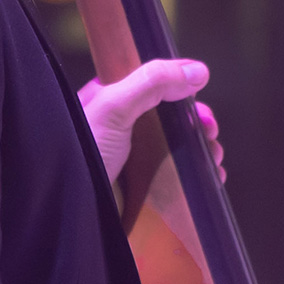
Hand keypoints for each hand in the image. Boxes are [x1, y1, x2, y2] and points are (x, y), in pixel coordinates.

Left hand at [77, 59, 224, 183]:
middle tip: (210, 130)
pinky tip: (212, 178)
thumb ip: (152, 82)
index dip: (179, 87)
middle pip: (170, 118)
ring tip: (214, 158)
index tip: (199, 94)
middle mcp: (122, 130)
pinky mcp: (142, 190)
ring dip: (202, 150)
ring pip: (177, 149)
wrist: (69, 212)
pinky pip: (176, 179)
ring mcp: (132, 162)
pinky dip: (197, 177)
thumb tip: (198, 70)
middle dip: (197, 122)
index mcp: (110, 102)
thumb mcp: (113, 106)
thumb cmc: (81, 154)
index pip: (152, 85)